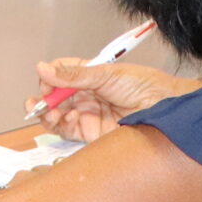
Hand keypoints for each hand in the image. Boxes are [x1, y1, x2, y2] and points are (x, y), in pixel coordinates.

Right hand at [31, 60, 200, 141]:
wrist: (163, 109)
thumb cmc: (144, 85)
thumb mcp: (105, 74)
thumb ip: (73, 75)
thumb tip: (43, 68)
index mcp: (89, 75)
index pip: (60, 74)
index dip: (50, 78)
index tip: (46, 81)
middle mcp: (86, 94)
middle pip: (54, 96)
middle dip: (43, 99)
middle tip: (39, 102)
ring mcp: (87, 113)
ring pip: (56, 115)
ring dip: (48, 114)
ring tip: (50, 113)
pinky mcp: (91, 133)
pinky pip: (67, 131)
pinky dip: (60, 126)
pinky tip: (66, 119)